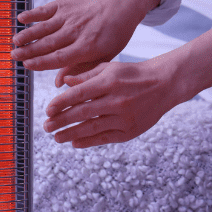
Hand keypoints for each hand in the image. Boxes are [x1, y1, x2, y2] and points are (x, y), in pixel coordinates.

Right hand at [12, 0, 137, 86]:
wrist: (119, 6)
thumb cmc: (112, 36)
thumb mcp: (103, 57)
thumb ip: (80, 70)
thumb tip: (58, 84)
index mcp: (87, 47)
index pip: (60, 57)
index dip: (42, 62)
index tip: (27, 65)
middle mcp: (76, 31)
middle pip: (48, 43)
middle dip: (29, 50)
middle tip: (13, 56)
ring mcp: (69, 16)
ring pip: (44, 27)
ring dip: (27, 34)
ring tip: (14, 42)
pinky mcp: (65, 5)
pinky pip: (46, 10)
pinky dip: (33, 14)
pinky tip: (21, 19)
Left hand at [42, 58, 189, 147]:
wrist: (164, 84)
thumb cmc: (134, 74)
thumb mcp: (110, 68)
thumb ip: (87, 75)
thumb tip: (64, 83)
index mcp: (109, 81)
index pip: (78, 94)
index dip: (61, 104)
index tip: (48, 110)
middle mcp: (116, 100)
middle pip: (82, 113)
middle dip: (61, 121)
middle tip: (46, 126)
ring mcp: (124, 117)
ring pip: (92, 128)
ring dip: (71, 134)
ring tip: (57, 137)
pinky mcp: (130, 130)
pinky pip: (105, 138)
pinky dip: (88, 141)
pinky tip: (75, 143)